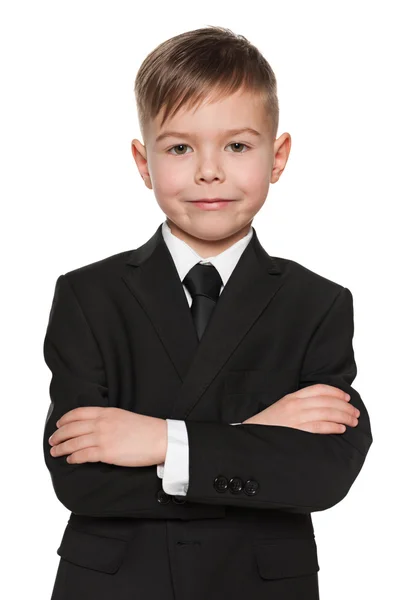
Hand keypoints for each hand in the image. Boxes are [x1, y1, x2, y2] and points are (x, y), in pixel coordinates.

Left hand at [48, 407, 167, 466]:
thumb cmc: (146, 430)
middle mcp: (102, 423)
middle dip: (59, 434)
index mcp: (107, 412)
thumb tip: (96, 427)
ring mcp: (103, 437)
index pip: (79, 413)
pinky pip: (83, 455)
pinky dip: (73, 457)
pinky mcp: (106, 453)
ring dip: (61, 448)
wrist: (160, 439)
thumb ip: (109, 420)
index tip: (59, 424)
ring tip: (55, 452)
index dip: (65, 419)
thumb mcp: (124, 417)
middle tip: (52, 440)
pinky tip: (70, 459)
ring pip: (74, 442)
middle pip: (72, 428)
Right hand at [242, 384, 359, 433]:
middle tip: (355, 412)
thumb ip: (299, 404)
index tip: (346, 397)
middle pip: (327, 401)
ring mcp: (296, 418)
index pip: (319, 389)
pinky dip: (333, 427)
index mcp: (292, 397)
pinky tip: (341, 429)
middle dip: (345, 406)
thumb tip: (322, 406)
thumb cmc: (269, 425)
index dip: (336, 391)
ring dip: (343, 417)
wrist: (251, 437)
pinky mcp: (297, 431)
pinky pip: (320, 427)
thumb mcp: (282, 408)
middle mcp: (295, 405)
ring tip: (352, 421)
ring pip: (326, 413)